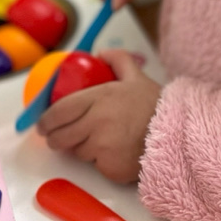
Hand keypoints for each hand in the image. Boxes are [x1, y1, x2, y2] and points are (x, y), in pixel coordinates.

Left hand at [37, 50, 161, 183]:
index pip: (60, 111)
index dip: (46, 120)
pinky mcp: (109, 167)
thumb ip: (118, 61)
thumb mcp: (138, 77)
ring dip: (80, 148)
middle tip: (58, 137)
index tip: (43, 124)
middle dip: (55, 138)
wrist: (177, 134)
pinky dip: (98, 161)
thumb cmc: (156, 107)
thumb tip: (100, 53)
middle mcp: (97, 122)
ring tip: (97, 141)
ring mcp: (102, 147)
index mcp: (100, 98)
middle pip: (61, 136)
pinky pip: (94, 165)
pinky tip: (112, 152)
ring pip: (76, 152)